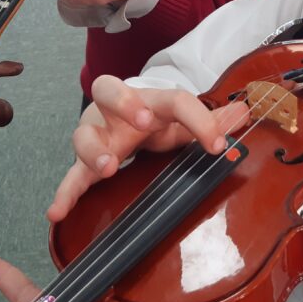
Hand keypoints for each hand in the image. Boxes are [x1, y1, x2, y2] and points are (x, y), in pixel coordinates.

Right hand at [48, 75, 249, 223]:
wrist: (120, 116)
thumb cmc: (153, 118)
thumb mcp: (181, 119)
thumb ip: (211, 119)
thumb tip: (245, 112)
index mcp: (150, 99)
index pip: (176, 100)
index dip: (199, 120)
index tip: (218, 146)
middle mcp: (117, 110)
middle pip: (110, 90)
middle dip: (126, 103)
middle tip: (144, 123)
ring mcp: (97, 133)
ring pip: (85, 133)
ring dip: (95, 149)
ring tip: (109, 168)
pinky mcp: (83, 160)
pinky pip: (70, 175)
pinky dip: (64, 191)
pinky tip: (57, 211)